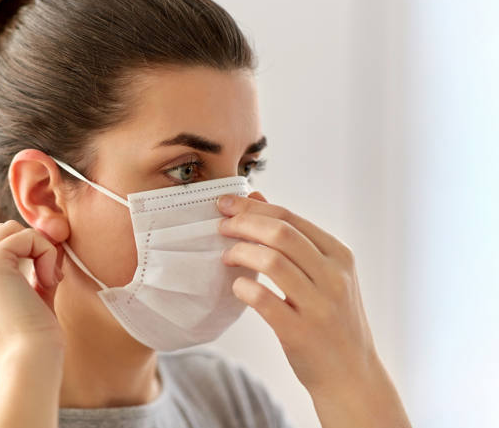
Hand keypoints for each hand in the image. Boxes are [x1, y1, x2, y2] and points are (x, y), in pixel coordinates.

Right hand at [0, 220, 65, 371]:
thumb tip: (49, 234)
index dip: (26, 258)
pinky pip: (28, 236)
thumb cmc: (33, 339)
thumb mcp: (26, 296)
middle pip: (2, 232)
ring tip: (48, 283)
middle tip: (48, 283)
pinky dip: (47, 254)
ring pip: (12, 230)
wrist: (29, 364)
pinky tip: (49, 282)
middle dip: (32, 250)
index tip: (41, 289)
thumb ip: (32, 267)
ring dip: (40, 250)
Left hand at [216, 192, 378, 394]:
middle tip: (220, 226)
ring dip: (240, 252)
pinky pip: (264, 300)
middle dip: (243, 223)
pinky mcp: (301, 333)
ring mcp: (319, 305)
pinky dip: (244, 288)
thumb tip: (257, 197)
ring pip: (272, 261)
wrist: (352, 376)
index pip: (289, 217)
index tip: (226, 203)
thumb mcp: (324, 273)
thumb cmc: (331, 319)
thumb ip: (293, 236)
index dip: (252, 207)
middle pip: (280, 233)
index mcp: (339, 256)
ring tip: (226, 256)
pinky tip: (237, 287)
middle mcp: (333, 277)